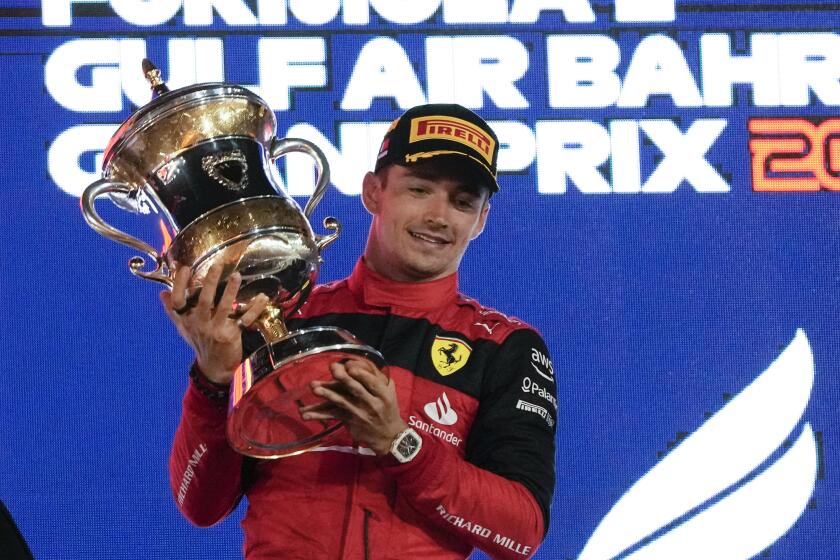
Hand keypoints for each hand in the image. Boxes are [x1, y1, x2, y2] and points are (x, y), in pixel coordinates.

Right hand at [160, 262, 269, 383]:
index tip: (185, 268)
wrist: (214, 367)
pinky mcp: (232, 335)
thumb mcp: (183, 328)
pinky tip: (262, 297)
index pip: (178, 302)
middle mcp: (200, 324)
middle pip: (203, 301)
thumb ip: (173, 310)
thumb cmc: (199, 342)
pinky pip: (245, 319)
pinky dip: (255, 308)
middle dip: (210, 282)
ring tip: (237, 275)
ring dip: (231, 291)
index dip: (179, 285)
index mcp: (187, 320)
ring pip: (225, 308)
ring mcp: (216, 330)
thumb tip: (162, 293)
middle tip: (216, 265)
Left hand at [299, 359, 406, 455]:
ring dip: (327, 394)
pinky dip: (319, 414)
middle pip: (357, 390)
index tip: (349, 366)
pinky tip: (305, 414)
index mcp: (383, 394)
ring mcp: (359, 413)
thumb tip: (357, 362)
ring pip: (342, 402)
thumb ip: (377, 377)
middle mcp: (372, 403)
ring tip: (314, 388)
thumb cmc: (387, 407)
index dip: (362, 374)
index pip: (373, 383)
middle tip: (333, 368)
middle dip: (344, 379)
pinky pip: (332, 415)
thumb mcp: (390, 391)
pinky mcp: (348, 420)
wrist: (388, 435)